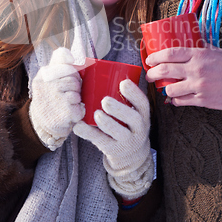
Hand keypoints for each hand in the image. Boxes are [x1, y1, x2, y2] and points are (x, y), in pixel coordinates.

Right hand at [29, 47, 84, 149]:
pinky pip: (81, 108)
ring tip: (66, 106)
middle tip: (67, 97)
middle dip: (75, 89)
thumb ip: (58, 63)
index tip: (71, 80)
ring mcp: (57, 98)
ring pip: (78, 94)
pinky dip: (78, 113)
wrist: (39, 125)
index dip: (73, 74)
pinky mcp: (66, 112)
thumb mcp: (47, 78)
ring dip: (76, 101)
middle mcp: (48, 85)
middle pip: (74, 80)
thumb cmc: (48, 98)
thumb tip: (70, 55)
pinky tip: (69, 115)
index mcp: (44, 75)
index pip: (66, 67)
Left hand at [73, 79, 153, 199]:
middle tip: (105, 101)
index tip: (123, 83)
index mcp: (143, 114)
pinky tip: (78, 127)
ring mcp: (127, 141)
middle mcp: (139, 128)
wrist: (131, 155)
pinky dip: (89, 134)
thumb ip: (121, 96)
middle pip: (133, 119)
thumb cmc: (126, 123)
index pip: (142, 103)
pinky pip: (102, 142)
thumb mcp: (131, 112)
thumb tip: (92, 67)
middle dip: (120, 109)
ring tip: (96, 114)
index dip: (134, 93)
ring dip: (107, 123)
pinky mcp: (114, 150)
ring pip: (119, 133)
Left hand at [145, 45, 221, 110]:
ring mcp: (198, 86)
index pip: (170, 53)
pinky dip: (175, 100)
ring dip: (164, 89)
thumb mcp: (215, 50)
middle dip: (152, 74)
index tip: (149, 60)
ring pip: (170, 89)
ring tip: (164, 88)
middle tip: (149, 76)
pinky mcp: (202, 99)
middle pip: (165, 71)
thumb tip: (190, 36)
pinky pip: (182, 101)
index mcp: (198, 54)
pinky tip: (175, 98)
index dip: (155, 56)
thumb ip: (200, 46)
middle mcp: (195, 70)